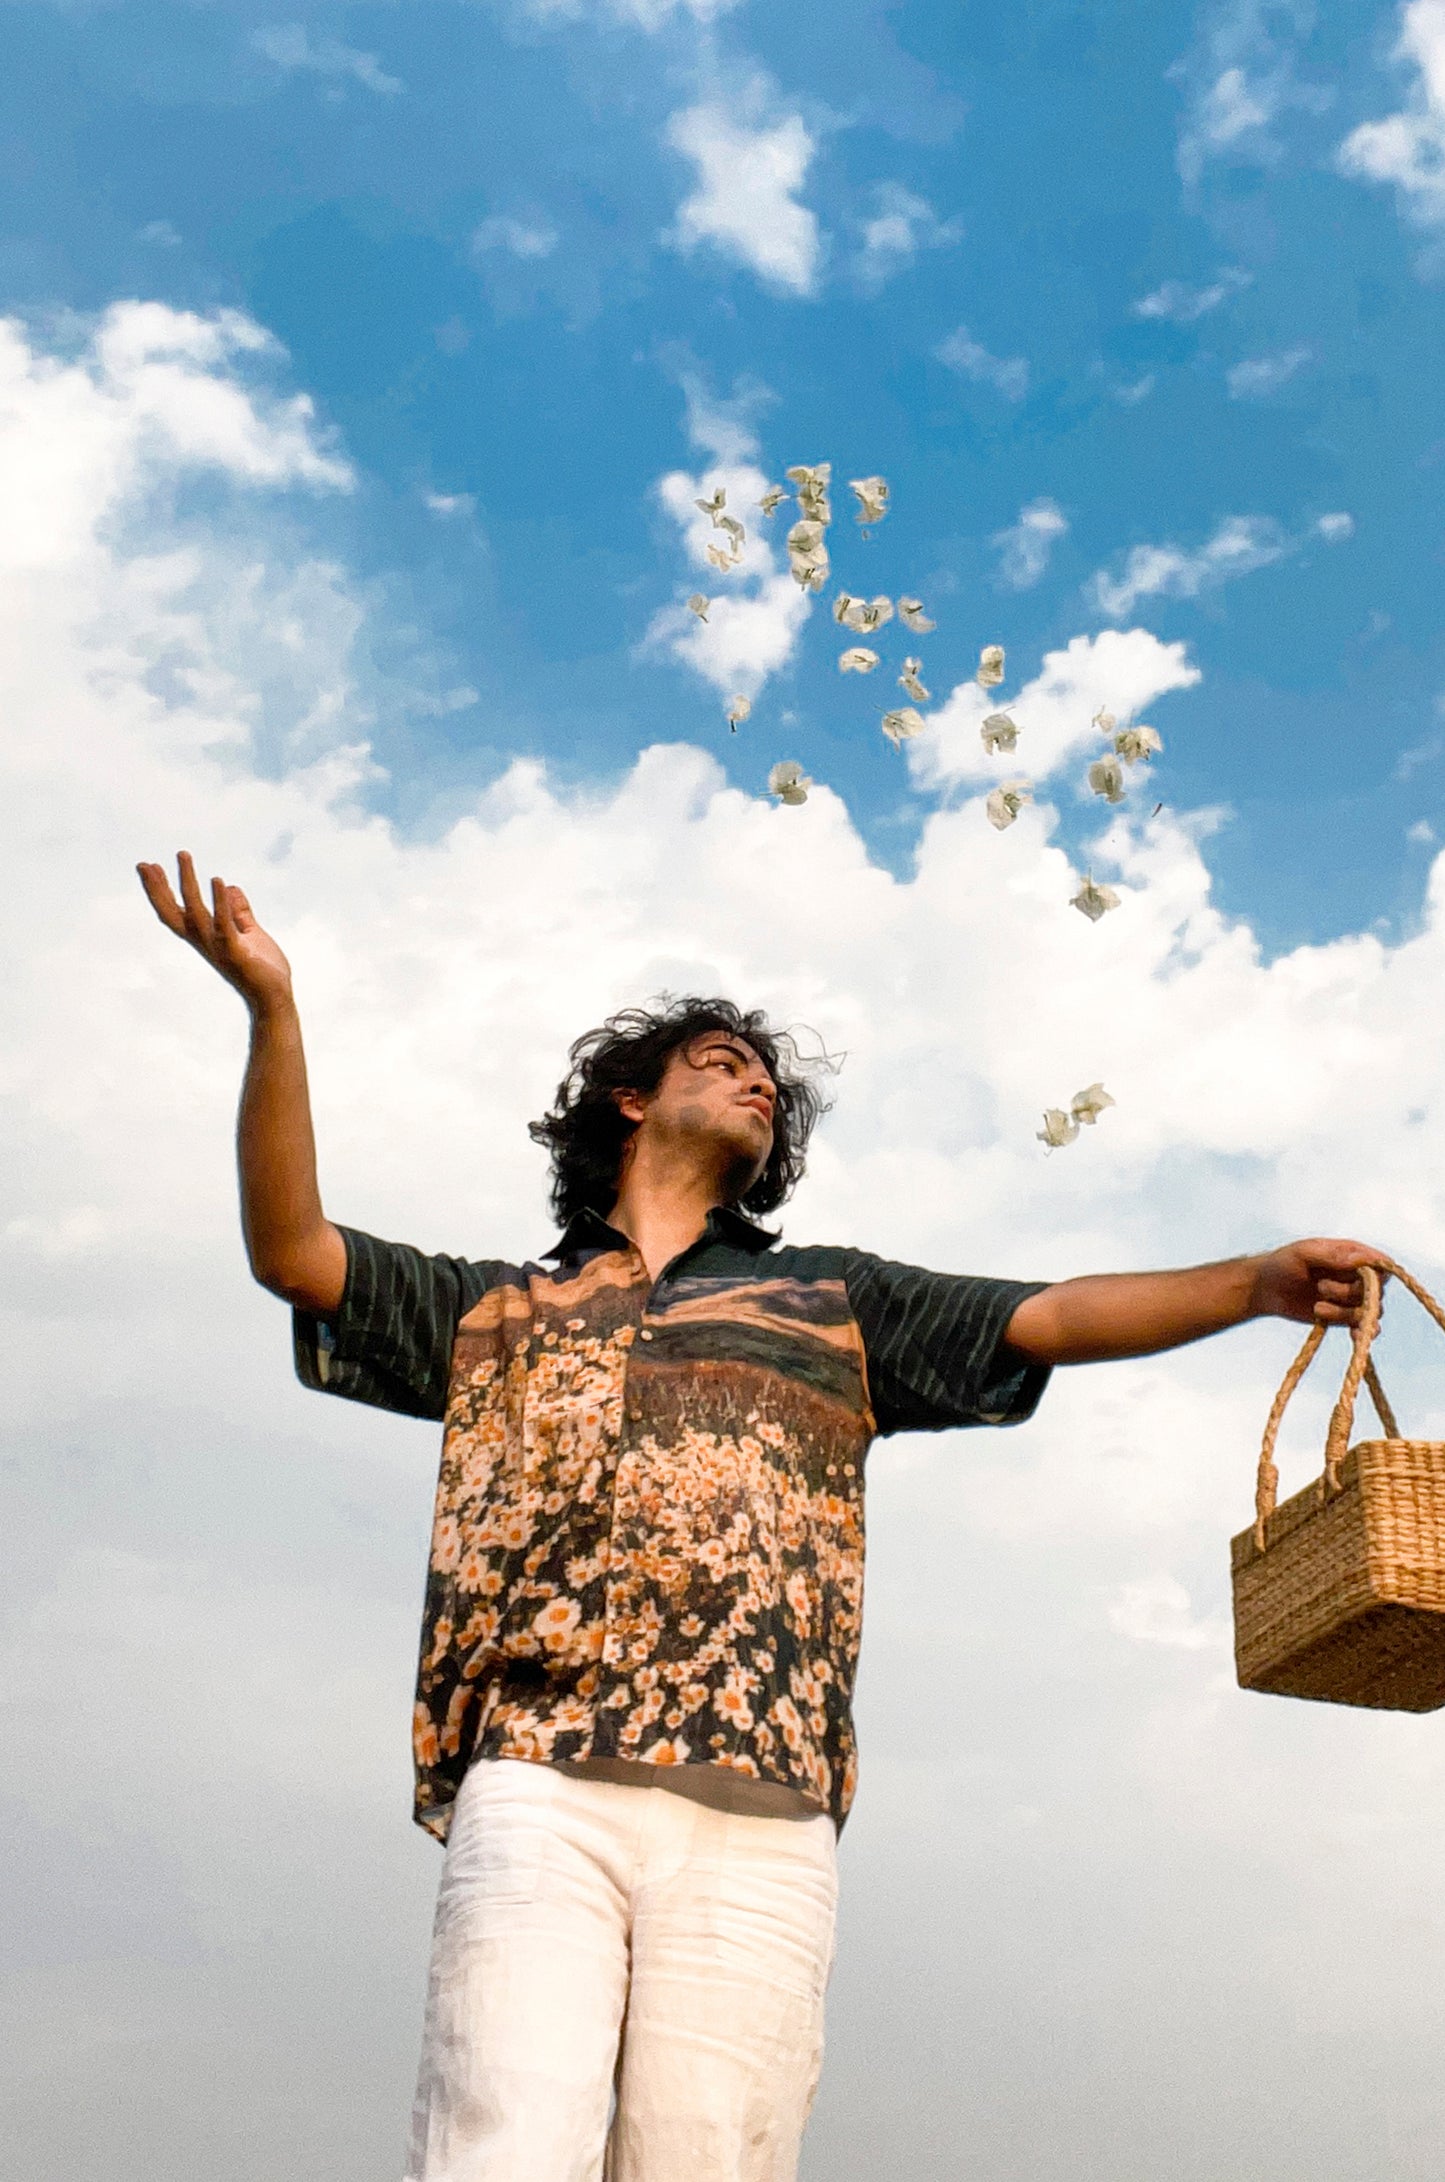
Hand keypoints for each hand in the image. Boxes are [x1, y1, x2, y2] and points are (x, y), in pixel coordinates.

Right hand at [137, 852, 293, 1014]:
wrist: (275, 997)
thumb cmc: (262, 969)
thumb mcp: (250, 933)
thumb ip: (239, 911)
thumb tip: (231, 887)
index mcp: (206, 937)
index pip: (176, 911)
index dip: (160, 891)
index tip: (149, 867)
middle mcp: (205, 942)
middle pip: (172, 912)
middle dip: (157, 888)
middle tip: (144, 864)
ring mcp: (217, 946)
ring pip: (195, 911)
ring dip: (187, 882)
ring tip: (182, 855)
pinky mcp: (236, 951)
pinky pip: (224, 923)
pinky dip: (220, 902)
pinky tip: (218, 881)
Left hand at [1249, 1239, 1388, 1326]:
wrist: (1266, 1289)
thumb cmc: (1282, 1263)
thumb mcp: (1303, 1253)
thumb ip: (1331, 1255)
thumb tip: (1361, 1260)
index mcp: (1351, 1255)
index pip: (1380, 1264)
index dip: (1377, 1274)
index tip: (1362, 1279)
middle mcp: (1356, 1277)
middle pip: (1376, 1290)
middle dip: (1350, 1292)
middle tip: (1321, 1288)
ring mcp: (1351, 1298)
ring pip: (1369, 1311)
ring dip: (1345, 1313)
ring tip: (1317, 1308)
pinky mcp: (1344, 1317)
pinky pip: (1363, 1327)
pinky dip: (1362, 1332)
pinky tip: (1354, 1336)